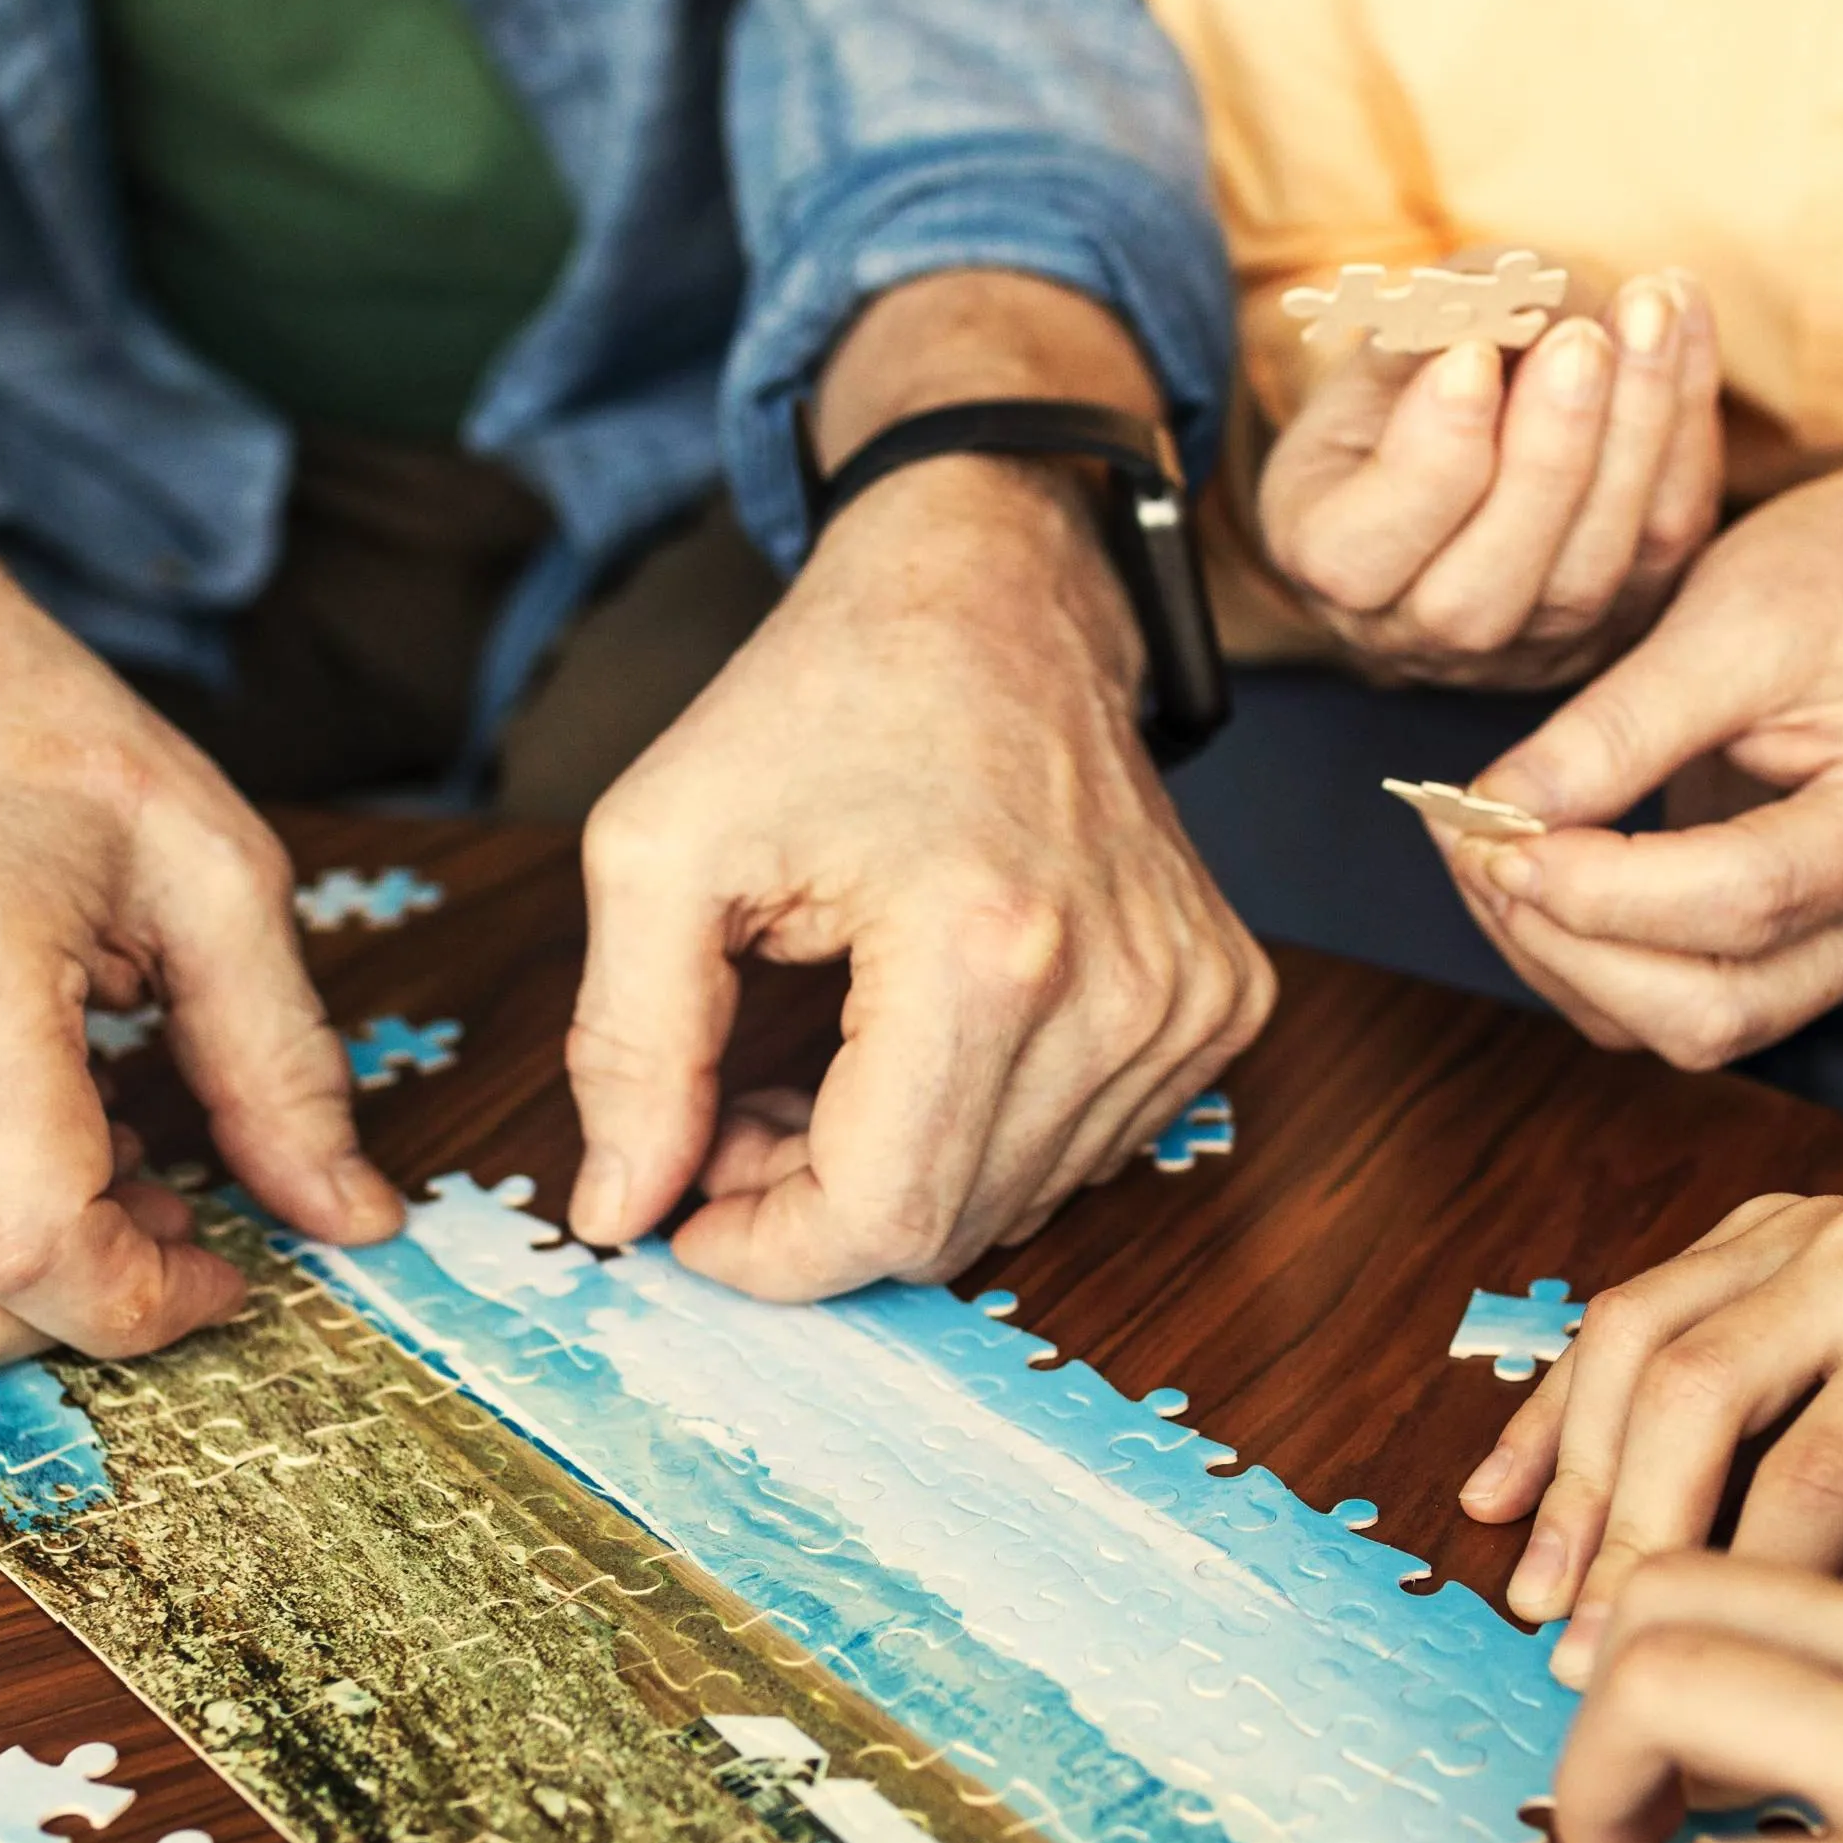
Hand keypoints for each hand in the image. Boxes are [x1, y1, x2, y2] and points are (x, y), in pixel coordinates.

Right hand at [0, 628, 402, 1377]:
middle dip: (83, 1313)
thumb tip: (356, 1220)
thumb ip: (286, 1065)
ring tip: (96, 1156)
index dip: (144, 1301)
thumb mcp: (218, 874)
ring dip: (15, 1288)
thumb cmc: (38, 750)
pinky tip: (9, 1131)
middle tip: (168, 1206)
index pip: (22, 1243)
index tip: (227, 1266)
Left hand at [563, 453, 1274, 1295]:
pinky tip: (924, 1041)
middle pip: (954, 1226)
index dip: (767, 1250)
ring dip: (902, 1169)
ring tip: (827, 1059)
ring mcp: (1187, 1000)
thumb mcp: (661, 846)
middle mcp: (1119, 991)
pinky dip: (988, 1129)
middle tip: (736, 1110)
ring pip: (1020, 1200)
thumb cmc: (826, 697)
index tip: (689, 1204)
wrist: (991, 592)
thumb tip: (623, 1212)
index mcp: (987, 951)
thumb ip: (628, 1046)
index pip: (886, 1216)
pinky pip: (1088, 1148)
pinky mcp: (1219, 999)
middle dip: (819, 1206)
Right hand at [1258, 271, 1719, 687]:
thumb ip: (1421, 330)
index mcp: (1332, 565)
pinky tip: (1684, 315)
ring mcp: (1532, 645)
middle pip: (1482, 592)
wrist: (1477, 430)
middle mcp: (1423, 634)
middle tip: (1579, 340)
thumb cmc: (1407, 385)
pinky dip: (1687, 420)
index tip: (1470, 354)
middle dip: (1545, 457)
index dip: (1427, 460)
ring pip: (1592, 573)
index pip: (1361, 556)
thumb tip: (1496, 306)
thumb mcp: (1381, 350)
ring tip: (1648, 308)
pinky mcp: (1625, 618)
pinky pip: (1668, 535)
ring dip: (1635, 431)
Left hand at [1432, 464, 1842, 1068]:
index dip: (1609, 888)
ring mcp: (1837, 955)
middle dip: (1573, 948)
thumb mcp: (1731, 619)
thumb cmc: (1838, 589)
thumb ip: (1619, 724)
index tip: (1499, 835)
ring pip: (1681, 1029)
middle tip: (1475, 851)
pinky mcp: (1778, 960)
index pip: (1752, 899)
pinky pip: (1663, 1007)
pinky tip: (1521, 876)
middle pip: (1717, 1010)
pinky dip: (1575, 961)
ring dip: (1559, 962)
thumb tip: (1499, 814)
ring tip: (1480, 856)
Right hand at [1464, 1028, 1842, 1681]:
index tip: (1714, 1700)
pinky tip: (1503, 1486)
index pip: (1816, 1471)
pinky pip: (1634, 1303)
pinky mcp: (1763, 1228)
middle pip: (1695, 1390)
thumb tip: (1837, 1620)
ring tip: (1535, 1590)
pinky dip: (1561, 1398)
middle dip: (1629, 1535)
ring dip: (1575, 1470)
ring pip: (1638, 1334)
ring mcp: (1798, 1227)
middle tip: (1584, 1660)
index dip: (1749, 1592)